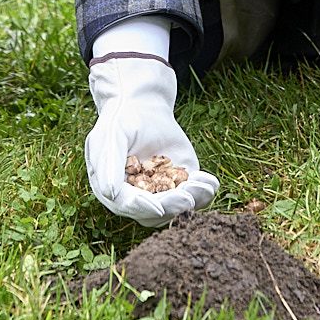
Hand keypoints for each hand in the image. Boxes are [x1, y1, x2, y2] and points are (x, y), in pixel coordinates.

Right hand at [84, 51, 217, 225]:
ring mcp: (160, 191)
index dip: (143, 207)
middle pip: (155, 212)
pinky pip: (193, 196)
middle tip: (187, 197)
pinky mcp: (179, 184)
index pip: (128, 204)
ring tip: (204, 185)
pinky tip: (210, 182)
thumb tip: (109, 193)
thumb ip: (109, 164)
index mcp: (114, 189)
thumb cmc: (121, 120)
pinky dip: (203, 193)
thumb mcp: (111, 136)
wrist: (142, 107)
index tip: (159, 207)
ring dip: (192, 200)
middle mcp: (137, 196)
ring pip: (176, 208)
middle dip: (172, 205)